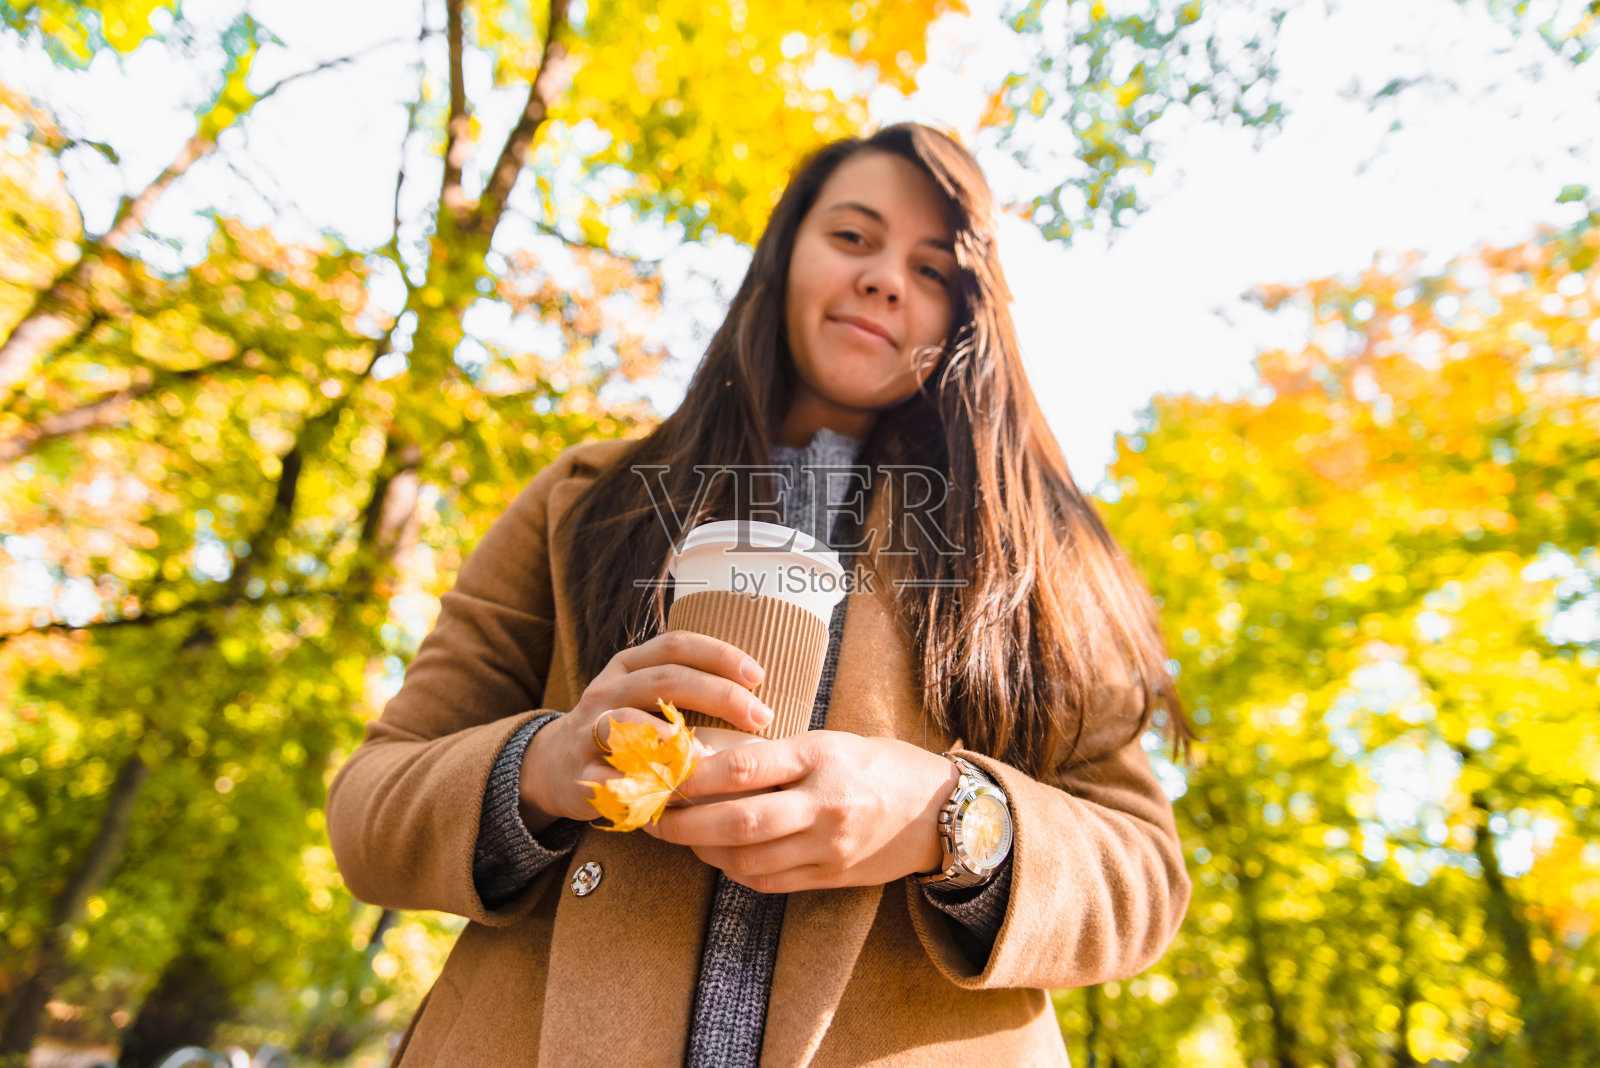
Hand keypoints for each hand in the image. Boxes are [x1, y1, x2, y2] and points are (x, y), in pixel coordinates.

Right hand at [518, 630, 774, 830]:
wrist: (553, 766)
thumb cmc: (621, 730)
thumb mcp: (645, 698)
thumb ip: (689, 693)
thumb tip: (758, 701)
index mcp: (629, 666)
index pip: (676, 646)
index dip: (719, 655)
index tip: (758, 676)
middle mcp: (608, 690)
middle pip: (664, 679)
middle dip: (718, 695)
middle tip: (759, 717)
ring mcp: (589, 730)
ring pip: (628, 722)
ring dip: (673, 738)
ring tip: (710, 756)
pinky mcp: (580, 772)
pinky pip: (609, 776)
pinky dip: (641, 783)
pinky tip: (673, 793)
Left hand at [645, 731, 958, 892]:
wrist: (941, 810)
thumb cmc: (878, 765)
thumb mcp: (830, 741)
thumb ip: (776, 755)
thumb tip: (706, 759)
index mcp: (820, 757)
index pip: (743, 768)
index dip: (694, 776)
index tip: (663, 775)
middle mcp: (823, 804)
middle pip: (738, 822)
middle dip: (685, 825)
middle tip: (654, 818)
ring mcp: (828, 846)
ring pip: (747, 860)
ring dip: (704, 852)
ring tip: (680, 837)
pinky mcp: (831, 876)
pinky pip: (768, 881)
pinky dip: (735, 870)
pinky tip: (719, 856)